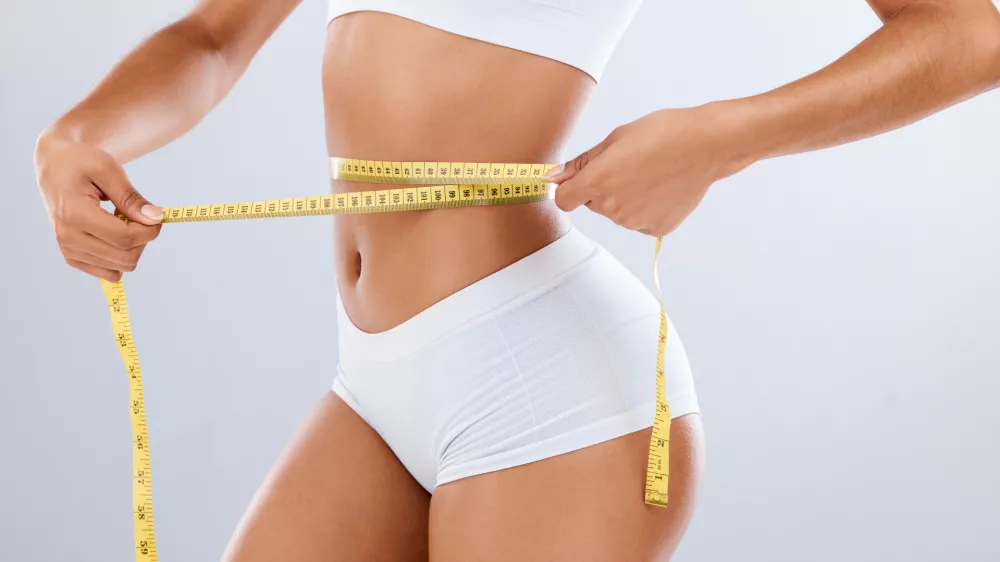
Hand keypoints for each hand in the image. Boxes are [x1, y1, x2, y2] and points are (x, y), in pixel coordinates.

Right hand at [34, 132, 162, 281]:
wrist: (55, 166)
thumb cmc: (81, 162)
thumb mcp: (108, 170)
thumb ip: (131, 197)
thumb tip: (156, 219)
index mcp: (74, 215)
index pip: (125, 238)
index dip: (150, 230)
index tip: (157, 215)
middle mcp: (68, 237)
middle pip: (125, 257)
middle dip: (143, 239)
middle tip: (139, 215)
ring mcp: (68, 250)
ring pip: (119, 268)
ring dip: (131, 247)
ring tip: (120, 221)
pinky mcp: (72, 257)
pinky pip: (109, 272)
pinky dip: (119, 256)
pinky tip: (113, 233)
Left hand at [548, 102, 755, 236]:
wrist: (707, 145)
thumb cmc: (663, 133)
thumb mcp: (615, 139)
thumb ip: (581, 163)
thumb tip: (554, 176)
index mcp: (597, 183)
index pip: (563, 201)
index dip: (569, 189)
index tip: (578, 180)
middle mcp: (612, 208)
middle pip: (593, 204)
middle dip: (602, 188)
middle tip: (628, 165)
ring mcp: (634, 222)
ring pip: (617, 213)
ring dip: (625, 198)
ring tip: (650, 173)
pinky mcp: (655, 229)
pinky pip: (639, 221)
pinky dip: (646, 207)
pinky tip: (662, 187)